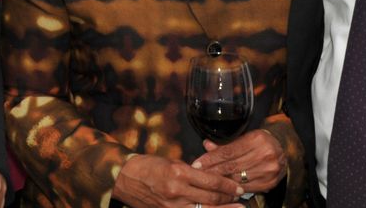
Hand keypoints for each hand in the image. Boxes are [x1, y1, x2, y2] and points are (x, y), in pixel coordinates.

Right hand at [112, 154, 242, 207]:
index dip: (227, 185)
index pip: (210, 181)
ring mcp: (172, 206)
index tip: (237, 186)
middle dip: (228, 198)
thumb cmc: (148, 166)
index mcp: (179, 173)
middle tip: (241, 196)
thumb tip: (211, 177)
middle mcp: (177, 191)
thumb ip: (192, 171)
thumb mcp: (172, 162)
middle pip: (210, 198)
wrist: (125, 178)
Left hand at [192, 129, 285, 194]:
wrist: (285, 148)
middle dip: (212, 171)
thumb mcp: (245, 136)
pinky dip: (233, 189)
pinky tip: (223, 189)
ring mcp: (268, 170)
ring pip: (238, 179)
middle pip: (231, 166)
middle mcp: (264, 155)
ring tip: (207, 183)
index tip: (198, 163)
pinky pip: (246, 188)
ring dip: (220, 182)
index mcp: (256, 139)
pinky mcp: (270, 183)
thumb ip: (226, 143)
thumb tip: (207, 145)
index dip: (211, 158)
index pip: (228, 151)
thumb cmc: (261, 141)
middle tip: (198, 175)